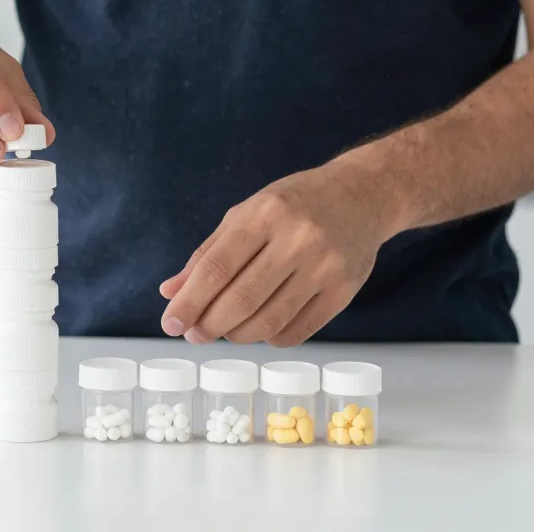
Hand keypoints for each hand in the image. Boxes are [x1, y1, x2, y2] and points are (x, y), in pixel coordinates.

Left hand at [158, 161, 400, 346]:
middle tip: (194, 334)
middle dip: (208, 326)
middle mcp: (298, 239)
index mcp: (265, 214)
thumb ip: (207, 254)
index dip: (189, 302)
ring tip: (225, 330)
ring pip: (268, 323)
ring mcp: (325, 267)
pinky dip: (269, 338)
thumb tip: (171, 293)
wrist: (362, 196)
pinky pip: (296, 332)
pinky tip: (260, 327)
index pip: (216, 269)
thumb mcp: (246, 214)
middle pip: (240, 301)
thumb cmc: (294, 205)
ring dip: (236, 336)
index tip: (171, 324)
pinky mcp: (345, 291)